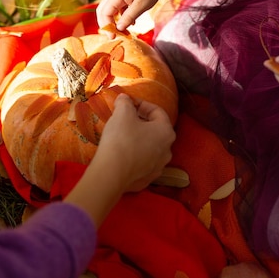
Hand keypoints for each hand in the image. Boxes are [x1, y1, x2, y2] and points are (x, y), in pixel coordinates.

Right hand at [64, 94, 174, 225]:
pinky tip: (121, 154)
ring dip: (138, 139)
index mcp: (166, 132)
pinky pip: (142, 162)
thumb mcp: (122, 113)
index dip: (142, 104)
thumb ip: (125, 102)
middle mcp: (167, 150)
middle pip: (155, 130)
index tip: (128, 103)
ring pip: (150, 148)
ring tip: (122, 136)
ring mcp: (158, 167)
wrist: (111, 174)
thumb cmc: (121, 139)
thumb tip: (124, 99)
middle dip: (141, 122)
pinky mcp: (147, 179)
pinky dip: (134, 156)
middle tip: (124, 118)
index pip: (158, 111)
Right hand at [96, 0, 163, 34]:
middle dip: (106, 25)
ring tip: (123, 31)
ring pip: (108, 10)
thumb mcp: (141, 6)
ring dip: (112, 21)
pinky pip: (116, 8)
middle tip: (114, 36)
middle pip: (102, 11)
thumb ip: (128, 17)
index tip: (113, 37)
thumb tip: (118, 29)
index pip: (105, 13)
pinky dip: (120, 16)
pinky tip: (130, 22)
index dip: (107, 26)